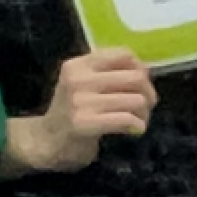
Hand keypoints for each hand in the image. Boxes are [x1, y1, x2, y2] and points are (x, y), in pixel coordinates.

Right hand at [6, 49, 153, 175]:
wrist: (48, 140)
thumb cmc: (72, 110)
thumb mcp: (82, 83)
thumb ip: (107, 72)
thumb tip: (145, 71)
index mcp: (78, 65)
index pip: (123, 55)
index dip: (140, 69)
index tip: (137, 85)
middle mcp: (78, 79)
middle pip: (135, 77)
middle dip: (148, 93)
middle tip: (144, 106)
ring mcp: (80, 101)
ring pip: (137, 100)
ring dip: (144, 113)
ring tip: (136, 120)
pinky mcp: (85, 123)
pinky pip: (127, 119)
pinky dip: (138, 126)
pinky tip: (132, 130)